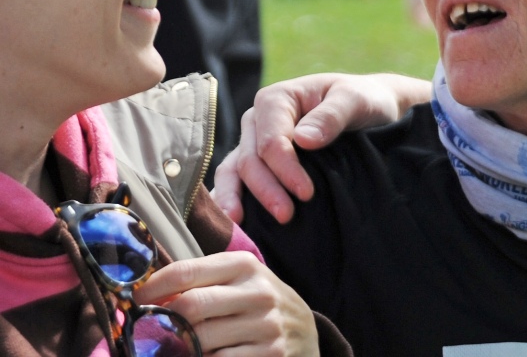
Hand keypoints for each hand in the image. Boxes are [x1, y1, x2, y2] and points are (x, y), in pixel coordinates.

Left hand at [137, 252, 317, 356]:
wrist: (305, 333)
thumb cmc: (258, 305)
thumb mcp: (241, 282)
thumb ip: (202, 281)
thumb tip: (144, 295)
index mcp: (245, 266)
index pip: (185, 272)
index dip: (151, 289)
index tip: (133, 302)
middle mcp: (259, 293)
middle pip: (189, 307)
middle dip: (163, 323)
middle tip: (149, 333)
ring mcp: (266, 326)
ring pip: (200, 340)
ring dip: (180, 349)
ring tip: (176, 348)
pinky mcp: (270, 355)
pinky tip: (204, 356)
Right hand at [214, 73, 431, 223]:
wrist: (372, 107)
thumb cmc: (364, 100)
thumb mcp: (356, 100)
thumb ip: (332, 115)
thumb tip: (303, 140)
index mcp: (277, 99)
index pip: (272, 140)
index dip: (285, 168)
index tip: (306, 193)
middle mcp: (258, 119)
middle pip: (250, 159)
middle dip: (266, 190)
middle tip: (287, 216)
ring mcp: (253, 141)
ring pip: (234, 171)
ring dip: (237, 199)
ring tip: (243, 226)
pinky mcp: (258, 161)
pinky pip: (236, 180)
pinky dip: (231, 198)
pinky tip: (235, 223)